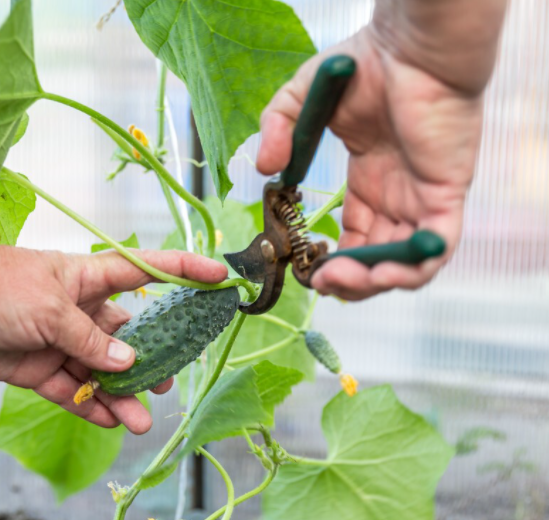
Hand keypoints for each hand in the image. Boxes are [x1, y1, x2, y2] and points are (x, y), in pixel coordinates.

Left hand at [0, 236, 227, 433]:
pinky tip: (109, 421)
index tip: (220, 278)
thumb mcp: (49, 309)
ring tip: (141, 419)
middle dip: (152, 358)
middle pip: (130, 335)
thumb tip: (128, 364)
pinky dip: (91, 406)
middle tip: (170, 380)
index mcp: (90, 279)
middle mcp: (83, 310)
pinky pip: (74, 391)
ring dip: (123, 394)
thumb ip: (90, 339)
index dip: (186, 271)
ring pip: (104, 371)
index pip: (148, 270)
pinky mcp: (41, 368)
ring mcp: (63, 340)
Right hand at [257, 27, 487, 299]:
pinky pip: (436, 246)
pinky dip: (411, 268)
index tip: (308, 270)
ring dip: (374, 282)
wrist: (409, 45)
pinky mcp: (446, 193)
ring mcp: (423, 197)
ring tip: (339, 280)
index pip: (356, 238)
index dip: (333, 261)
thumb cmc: (364, 65)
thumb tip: (264, 169)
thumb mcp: (301, 100)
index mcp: (372, 182)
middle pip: (378, 259)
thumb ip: (278, 132)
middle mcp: (399, 196)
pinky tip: (379, 272)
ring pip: (406, 263)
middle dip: (350, 281)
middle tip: (321, 282)